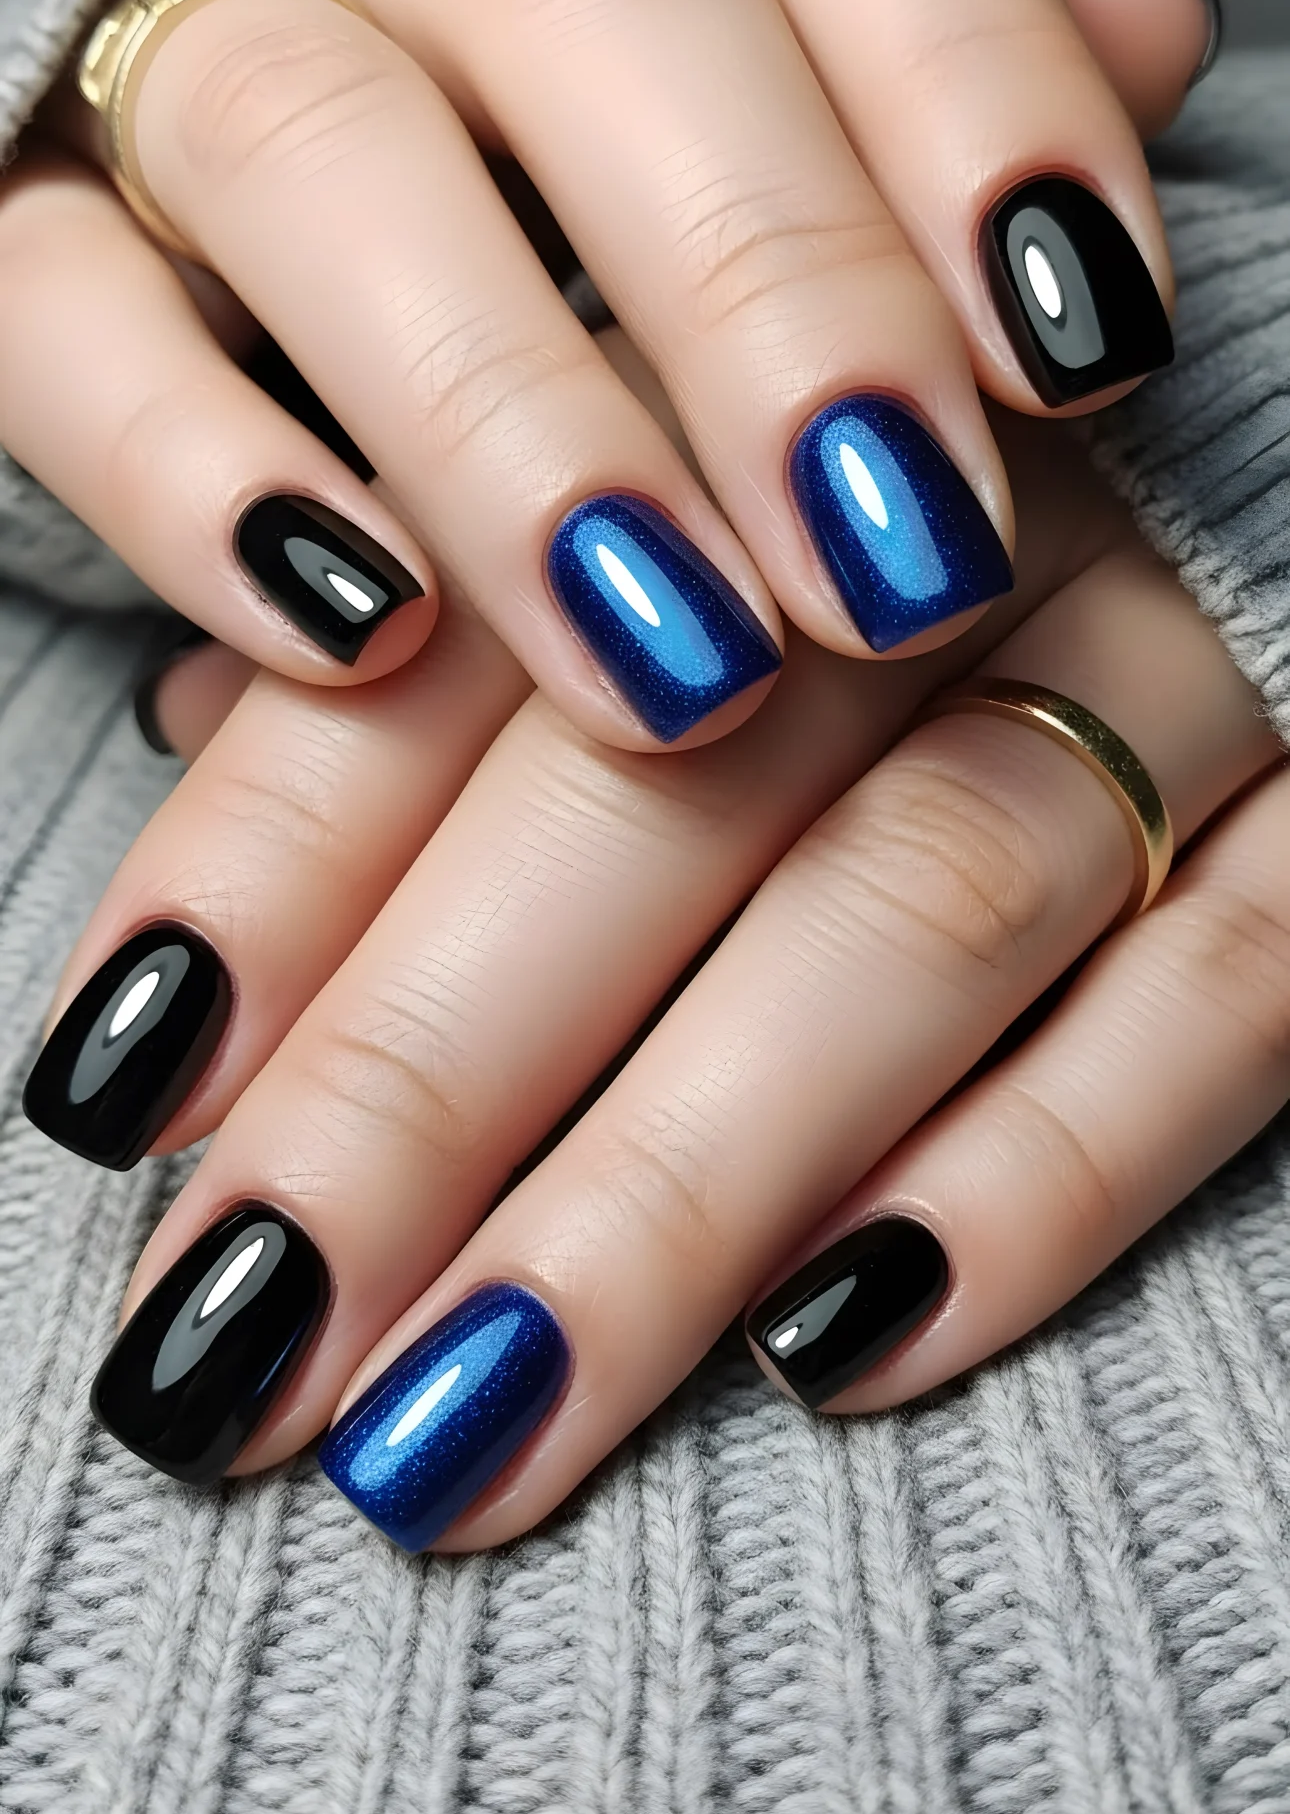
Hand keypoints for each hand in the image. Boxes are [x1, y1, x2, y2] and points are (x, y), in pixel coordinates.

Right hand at [0, 0, 1205, 750]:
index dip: (973, 82)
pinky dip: (200, 472)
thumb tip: (1150, 16)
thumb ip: (942, 87)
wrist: (236, 227)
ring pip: (312, 139)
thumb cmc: (591, 212)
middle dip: (767, 279)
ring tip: (674, 657)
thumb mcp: (792, 135)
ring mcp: (186, 51)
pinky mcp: (28, 234)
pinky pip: (61, 314)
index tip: (1085, 346)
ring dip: (510, 411)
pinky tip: (361, 633)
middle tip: (901, 552)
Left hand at [29, 372, 1281, 1551]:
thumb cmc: (862, 473)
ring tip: (465, 1426)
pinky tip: (837, 1351)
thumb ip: (450, 597)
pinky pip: (1228, 990)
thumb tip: (199, 720)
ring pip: (918, 910)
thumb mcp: (645, 455)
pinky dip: (1041, 1176)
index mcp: (727, 406)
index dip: (275, 867)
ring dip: (675, 1186)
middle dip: (427, 1081)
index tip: (119, 1092)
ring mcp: (1176, 651)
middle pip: (656, 796)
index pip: (463, 640)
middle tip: (240, 1338)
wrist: (1255, 387)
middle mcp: (941, 516)